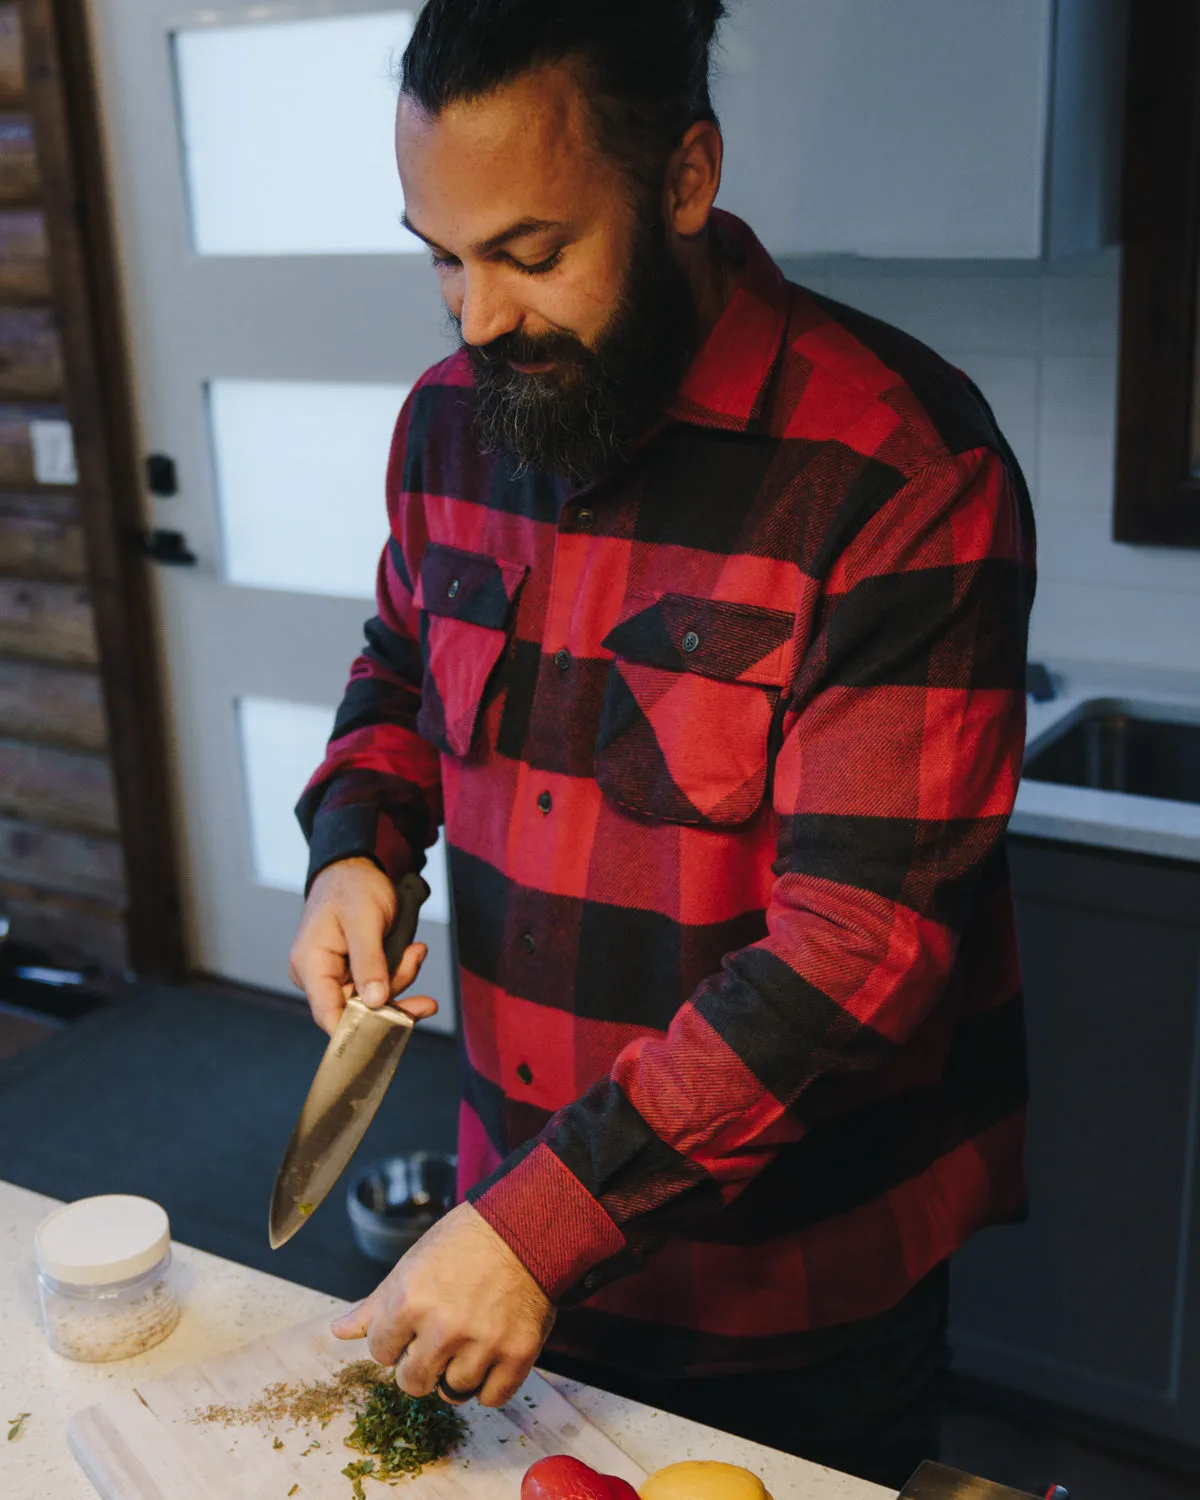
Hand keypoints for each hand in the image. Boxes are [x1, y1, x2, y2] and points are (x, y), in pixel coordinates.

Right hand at [289, 857, 437, 1034]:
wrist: (354, 868)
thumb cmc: (352, 887)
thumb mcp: (365, 920)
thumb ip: (369, 961)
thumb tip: (375, 1001)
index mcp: (310, 964)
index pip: (328, 1014)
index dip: (358, 1031)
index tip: (392, 1035)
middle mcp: (318, 976)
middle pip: (357, 1010)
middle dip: (394, 994)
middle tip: (421, 978)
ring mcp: (335, 975)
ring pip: (373, 999)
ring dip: (400, 977)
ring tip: (415, 950)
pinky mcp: (352, 972)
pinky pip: (378, 985)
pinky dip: (398, 972)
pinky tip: (412, 953)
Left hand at [330, 1201, 555, 1408]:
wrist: (526, 1225)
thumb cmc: (466, 1239)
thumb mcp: (413, 1263)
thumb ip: (375, 1304)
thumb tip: (337, 1331)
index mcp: (409, 1301)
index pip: (380, 1352)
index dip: (395, 1338)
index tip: (414, 1323)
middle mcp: (443, 1328)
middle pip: (412, 1383)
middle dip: (420, 1364)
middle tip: (440, 1336)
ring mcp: (482, 1344)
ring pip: (453, 1393)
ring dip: (457, 1373)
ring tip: (469, 1340)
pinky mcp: (517, 1354)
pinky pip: (491, 1397)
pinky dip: (489, 1383)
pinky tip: (490, 1354)